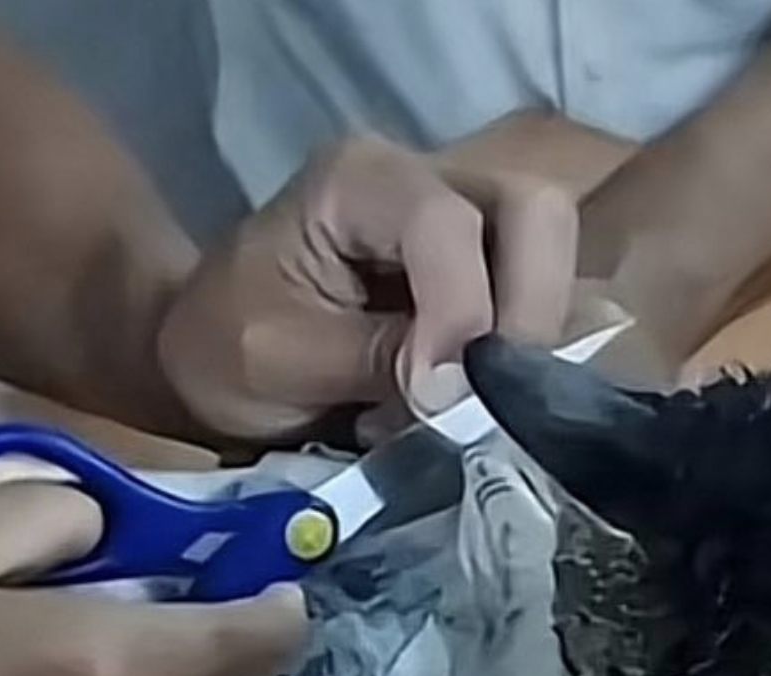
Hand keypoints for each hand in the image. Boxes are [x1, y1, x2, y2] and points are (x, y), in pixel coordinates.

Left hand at [157, 134, 578, 445]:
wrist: (216, 358)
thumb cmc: (227, 348)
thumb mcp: (283, 360)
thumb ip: (378, 360)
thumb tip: (463, 388)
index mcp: (357, 178)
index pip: (445, 224)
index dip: (459, 311)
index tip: (437, 398)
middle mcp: (426, 176)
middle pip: (535, 211)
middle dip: (529, 311)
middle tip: (493, 396)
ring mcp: (466, 216)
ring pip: (555, 250)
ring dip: (533, 335)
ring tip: (480, 403)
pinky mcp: (488, 267)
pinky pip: (544, 294)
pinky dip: (529, 350)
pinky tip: (483, 395)